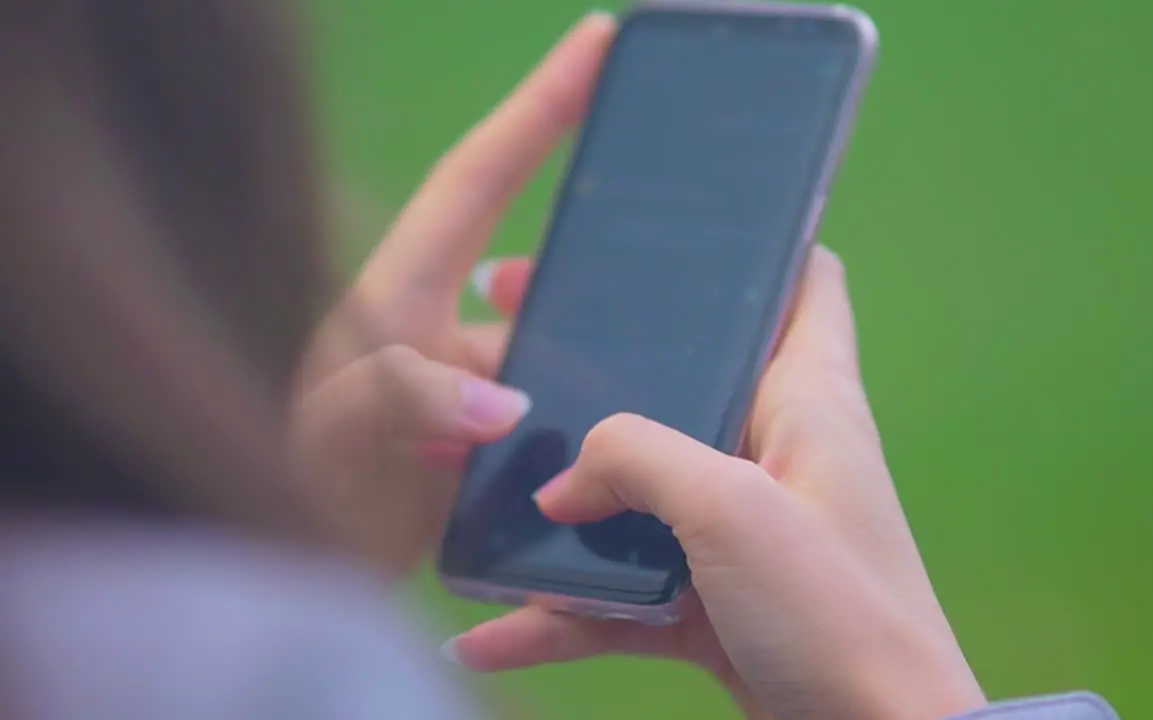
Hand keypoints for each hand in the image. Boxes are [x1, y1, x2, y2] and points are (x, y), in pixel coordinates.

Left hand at [288, 14, 614, 575]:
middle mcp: (432, 334)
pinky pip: (547, 427)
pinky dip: (579, 441)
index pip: (479, 177)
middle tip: (677, 280)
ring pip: (551, 363)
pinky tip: (616, 466)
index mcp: (396, 296)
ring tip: (658, 404)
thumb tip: (498, 405)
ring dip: (592, 384)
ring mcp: (455, 395)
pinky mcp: (474, 454)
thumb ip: (397, 401)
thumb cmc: (274, 498)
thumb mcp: (323, 439)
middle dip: (599, 279)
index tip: (600, 42)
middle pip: (535, 278)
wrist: (270, 590)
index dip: (540, 104)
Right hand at [445, 248, 987, 719]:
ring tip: (468, 488)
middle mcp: (773, 450)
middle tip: (511, 330)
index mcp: (806, 397)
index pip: (806, 280)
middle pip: (680, 379)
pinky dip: (563, 612)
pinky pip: (624, 593)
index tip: (670, 229)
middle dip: (595, 364)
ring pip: (636, 492)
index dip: (755, 244)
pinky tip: (488, 633)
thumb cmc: (836, 611)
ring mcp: (739, 530)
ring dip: (559, 504)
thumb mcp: (732, 510)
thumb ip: (636, 461)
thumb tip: (559, 484)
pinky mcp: (714, 602)